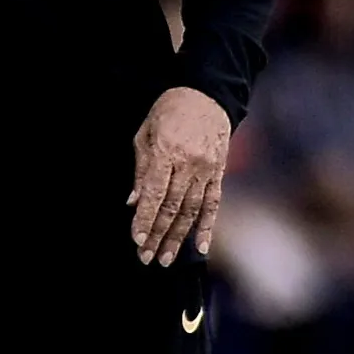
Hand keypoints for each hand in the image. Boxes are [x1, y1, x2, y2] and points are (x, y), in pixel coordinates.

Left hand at [129, 86, 231, 265]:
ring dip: (178, 237)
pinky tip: (201, 247)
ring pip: (191, 210)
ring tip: (167, 258)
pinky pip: (213, 204)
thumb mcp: (146, 133)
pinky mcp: (219, 173)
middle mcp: (189, 164)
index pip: (154, 194)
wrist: (207, 95)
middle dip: (158, 235)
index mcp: (167, 152)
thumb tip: (134, 202)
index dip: (145, 219)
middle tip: (147, 257)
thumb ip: (141, 169)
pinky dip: (207, 227)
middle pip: (172, 207)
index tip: (136, 240)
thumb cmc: (170, 111)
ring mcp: (207, 170)